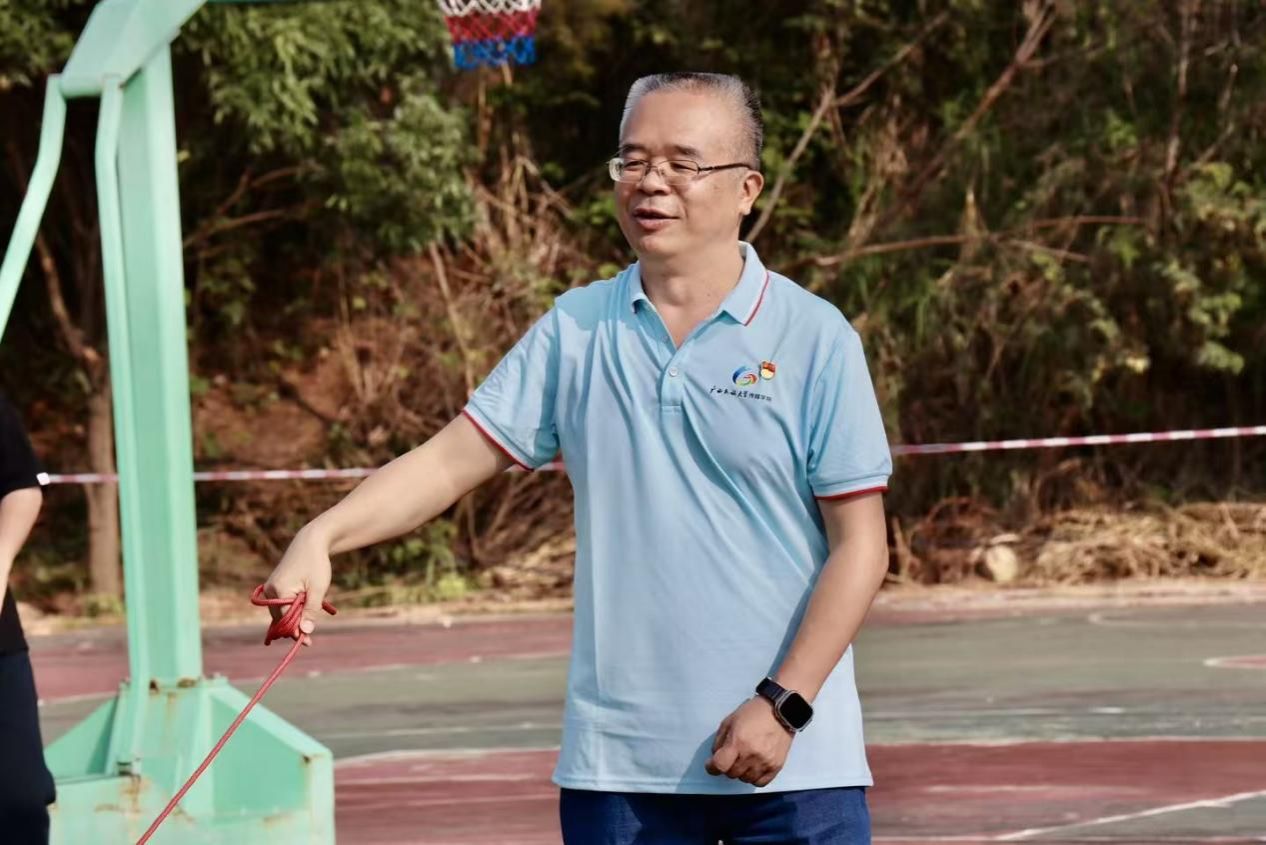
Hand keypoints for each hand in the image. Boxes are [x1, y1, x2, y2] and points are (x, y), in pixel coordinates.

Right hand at [262, 525, 332, 645]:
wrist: (311, 542)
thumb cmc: (316, 563)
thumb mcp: (318, 588)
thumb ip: (311, 610)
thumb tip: (305, 632)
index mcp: (279, 590)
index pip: (285, 619)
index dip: (296, 631)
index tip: (307, 642)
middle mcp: (270, 590)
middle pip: (280, 618)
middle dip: (294, 628)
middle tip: (309, 640)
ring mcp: (271, 587)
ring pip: (280, 612)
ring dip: (293, 620)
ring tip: (308, 629)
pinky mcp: (275, 585)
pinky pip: (281, 604)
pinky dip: (291, 611)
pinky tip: (303, 617)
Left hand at [704, 696, 793, 786]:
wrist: (780, 710)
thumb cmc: (753, 713)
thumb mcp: (730, 721)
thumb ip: (719, 740)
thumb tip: (715, 757)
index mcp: (737, 742)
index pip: (719, 766)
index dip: (712, 767)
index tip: (711, 765)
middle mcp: (751, 755)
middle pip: (731, 774)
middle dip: (727, 766)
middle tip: (731, 756)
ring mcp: (764, 763)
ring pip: (745, 779)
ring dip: (741, 771)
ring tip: (744, 759)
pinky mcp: (776, 767)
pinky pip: (760, 782)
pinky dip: (754, 777)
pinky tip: (754, 767)